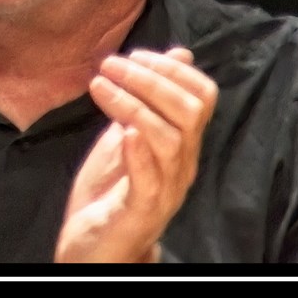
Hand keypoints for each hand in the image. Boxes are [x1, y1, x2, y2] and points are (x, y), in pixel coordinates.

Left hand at [55, 47, 216, 263]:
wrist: (94, 245)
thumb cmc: (111, 188)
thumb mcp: (129, 131)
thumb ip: (150, 98)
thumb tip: (181, 53)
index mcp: (183, 144)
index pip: (202, 96)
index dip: (172, 68)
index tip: (134, 55)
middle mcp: (182, 166)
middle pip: (189, 111)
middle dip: (150, 79)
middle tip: (111, 65)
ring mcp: (166, 190)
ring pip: (170, 139)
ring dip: (133, 105)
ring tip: (100, 86)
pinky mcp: (142, 212)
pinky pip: (150, 182)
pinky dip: (139, 153)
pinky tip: (122, 131)